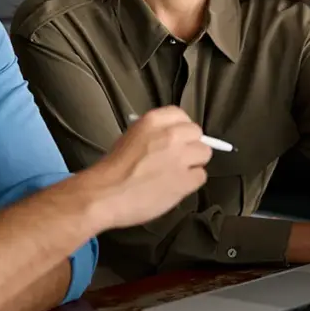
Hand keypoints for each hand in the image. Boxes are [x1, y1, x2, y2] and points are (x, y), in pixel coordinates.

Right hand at [85, 106, 211, 229]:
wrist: (105, 195)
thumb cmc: (112, 171)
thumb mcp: (130, 137)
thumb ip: (153, 134)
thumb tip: (171, 138)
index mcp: (153, 121)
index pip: (181, 115)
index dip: (180, 128)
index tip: (177, 137)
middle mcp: (170, 135)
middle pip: (197, 133)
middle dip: (190, 145)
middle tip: (178, 158)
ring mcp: (180, 157)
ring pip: (204, 154)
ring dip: (194, 163)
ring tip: (177, 174)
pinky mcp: (185, 180)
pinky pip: (201, 176)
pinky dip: (191, 182)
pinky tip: (175, 186)